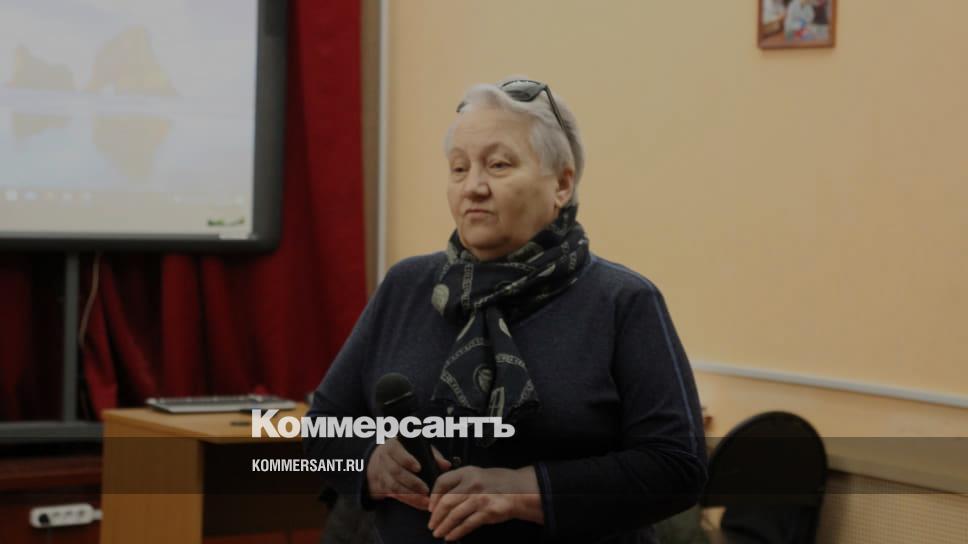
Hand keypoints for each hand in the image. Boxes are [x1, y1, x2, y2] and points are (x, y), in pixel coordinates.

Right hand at [366, 438, 450, 510]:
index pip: (397, 452)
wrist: (383, 459)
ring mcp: (381, 475)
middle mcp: (384, 460)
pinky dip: (409, 501)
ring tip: (426, 501)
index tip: (419, 468)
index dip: (407, 460)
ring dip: (411, 496)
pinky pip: (395, 496)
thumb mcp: (417, 448)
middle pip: (396, 472)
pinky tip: (421, 504)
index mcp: (392, 446)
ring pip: (394, 487)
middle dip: (412, 482)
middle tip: (426, 490)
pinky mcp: (382, 487)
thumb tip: (446, 465)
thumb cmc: (406, 452)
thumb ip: (432, 455)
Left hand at [428, 465, 542, 540]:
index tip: (430, 507)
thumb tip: (439, 499)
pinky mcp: (487, 512)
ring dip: (444, 526)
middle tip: (431, 525)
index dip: (434, 496)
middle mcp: (472, 484)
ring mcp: (480, 499)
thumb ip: (459, 482)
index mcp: (467, 472)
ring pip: (455, 515)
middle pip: (446, 502)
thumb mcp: (477, 474)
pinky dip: (456, 532)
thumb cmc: (497, 483)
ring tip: (438, 533)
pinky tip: (450, 536)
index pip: (442, 482)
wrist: (520, 490)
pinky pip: (467, 524)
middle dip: (436, 516)